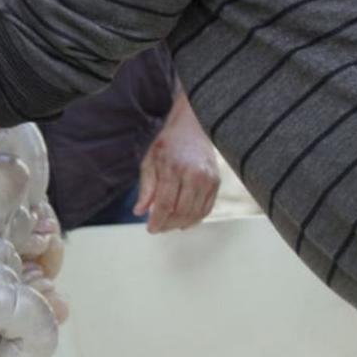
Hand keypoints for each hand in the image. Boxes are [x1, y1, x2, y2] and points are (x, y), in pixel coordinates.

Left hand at [133, 90, 219, 232]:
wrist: (192, 127)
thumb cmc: (168, 144)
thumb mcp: (150, 161)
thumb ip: (145, 187)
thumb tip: (139, 211)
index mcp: (173, 168)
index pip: (164, 204)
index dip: (157, 220)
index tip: (151, 229)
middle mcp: (193, 175)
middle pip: (181, 211)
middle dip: (168, 225)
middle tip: (159, 228)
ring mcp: (208, 179)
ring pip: (195, 213)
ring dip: (181, 224)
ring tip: (169, 226)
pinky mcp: (217, 182)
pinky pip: (207, 208)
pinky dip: (196, 219)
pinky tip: (185, 222)